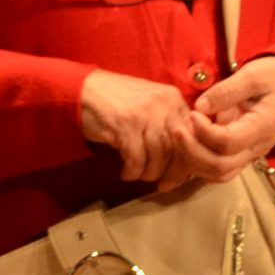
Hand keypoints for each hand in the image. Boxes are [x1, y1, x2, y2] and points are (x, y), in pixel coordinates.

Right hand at [77, 70, 197, 184]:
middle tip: (163, 184)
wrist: (81, 89)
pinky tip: (125, 173)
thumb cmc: (116, 102)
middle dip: (173, 173)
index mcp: (172, 99)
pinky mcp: (124, 124)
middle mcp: (162, 104)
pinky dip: (132, 171)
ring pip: (159, 156)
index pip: (194, 135)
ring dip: (150, 173)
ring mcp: (143, 113)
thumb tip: (186, 160)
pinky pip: (136, 158)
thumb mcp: (148, 105)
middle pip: (179, 148)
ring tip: (138, 175)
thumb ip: (168, 124)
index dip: (190, 161)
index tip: (180, 176)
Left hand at [186, 55, 274, 181]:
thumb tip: (201, 107)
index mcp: (263, 127)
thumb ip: (227, 90)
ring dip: (192, 159)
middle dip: (192, 150)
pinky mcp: (240, 156)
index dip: (204, 132)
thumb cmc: (272, 77)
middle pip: (220, 165)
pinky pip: (218, 170)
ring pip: (217, 173)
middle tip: (176, 128)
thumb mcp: (253, 75)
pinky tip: (188, 143)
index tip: (191, 113)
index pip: (228, 142)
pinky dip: (199, 162)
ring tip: (179, 134)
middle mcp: (257, 148)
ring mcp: (249, 155)